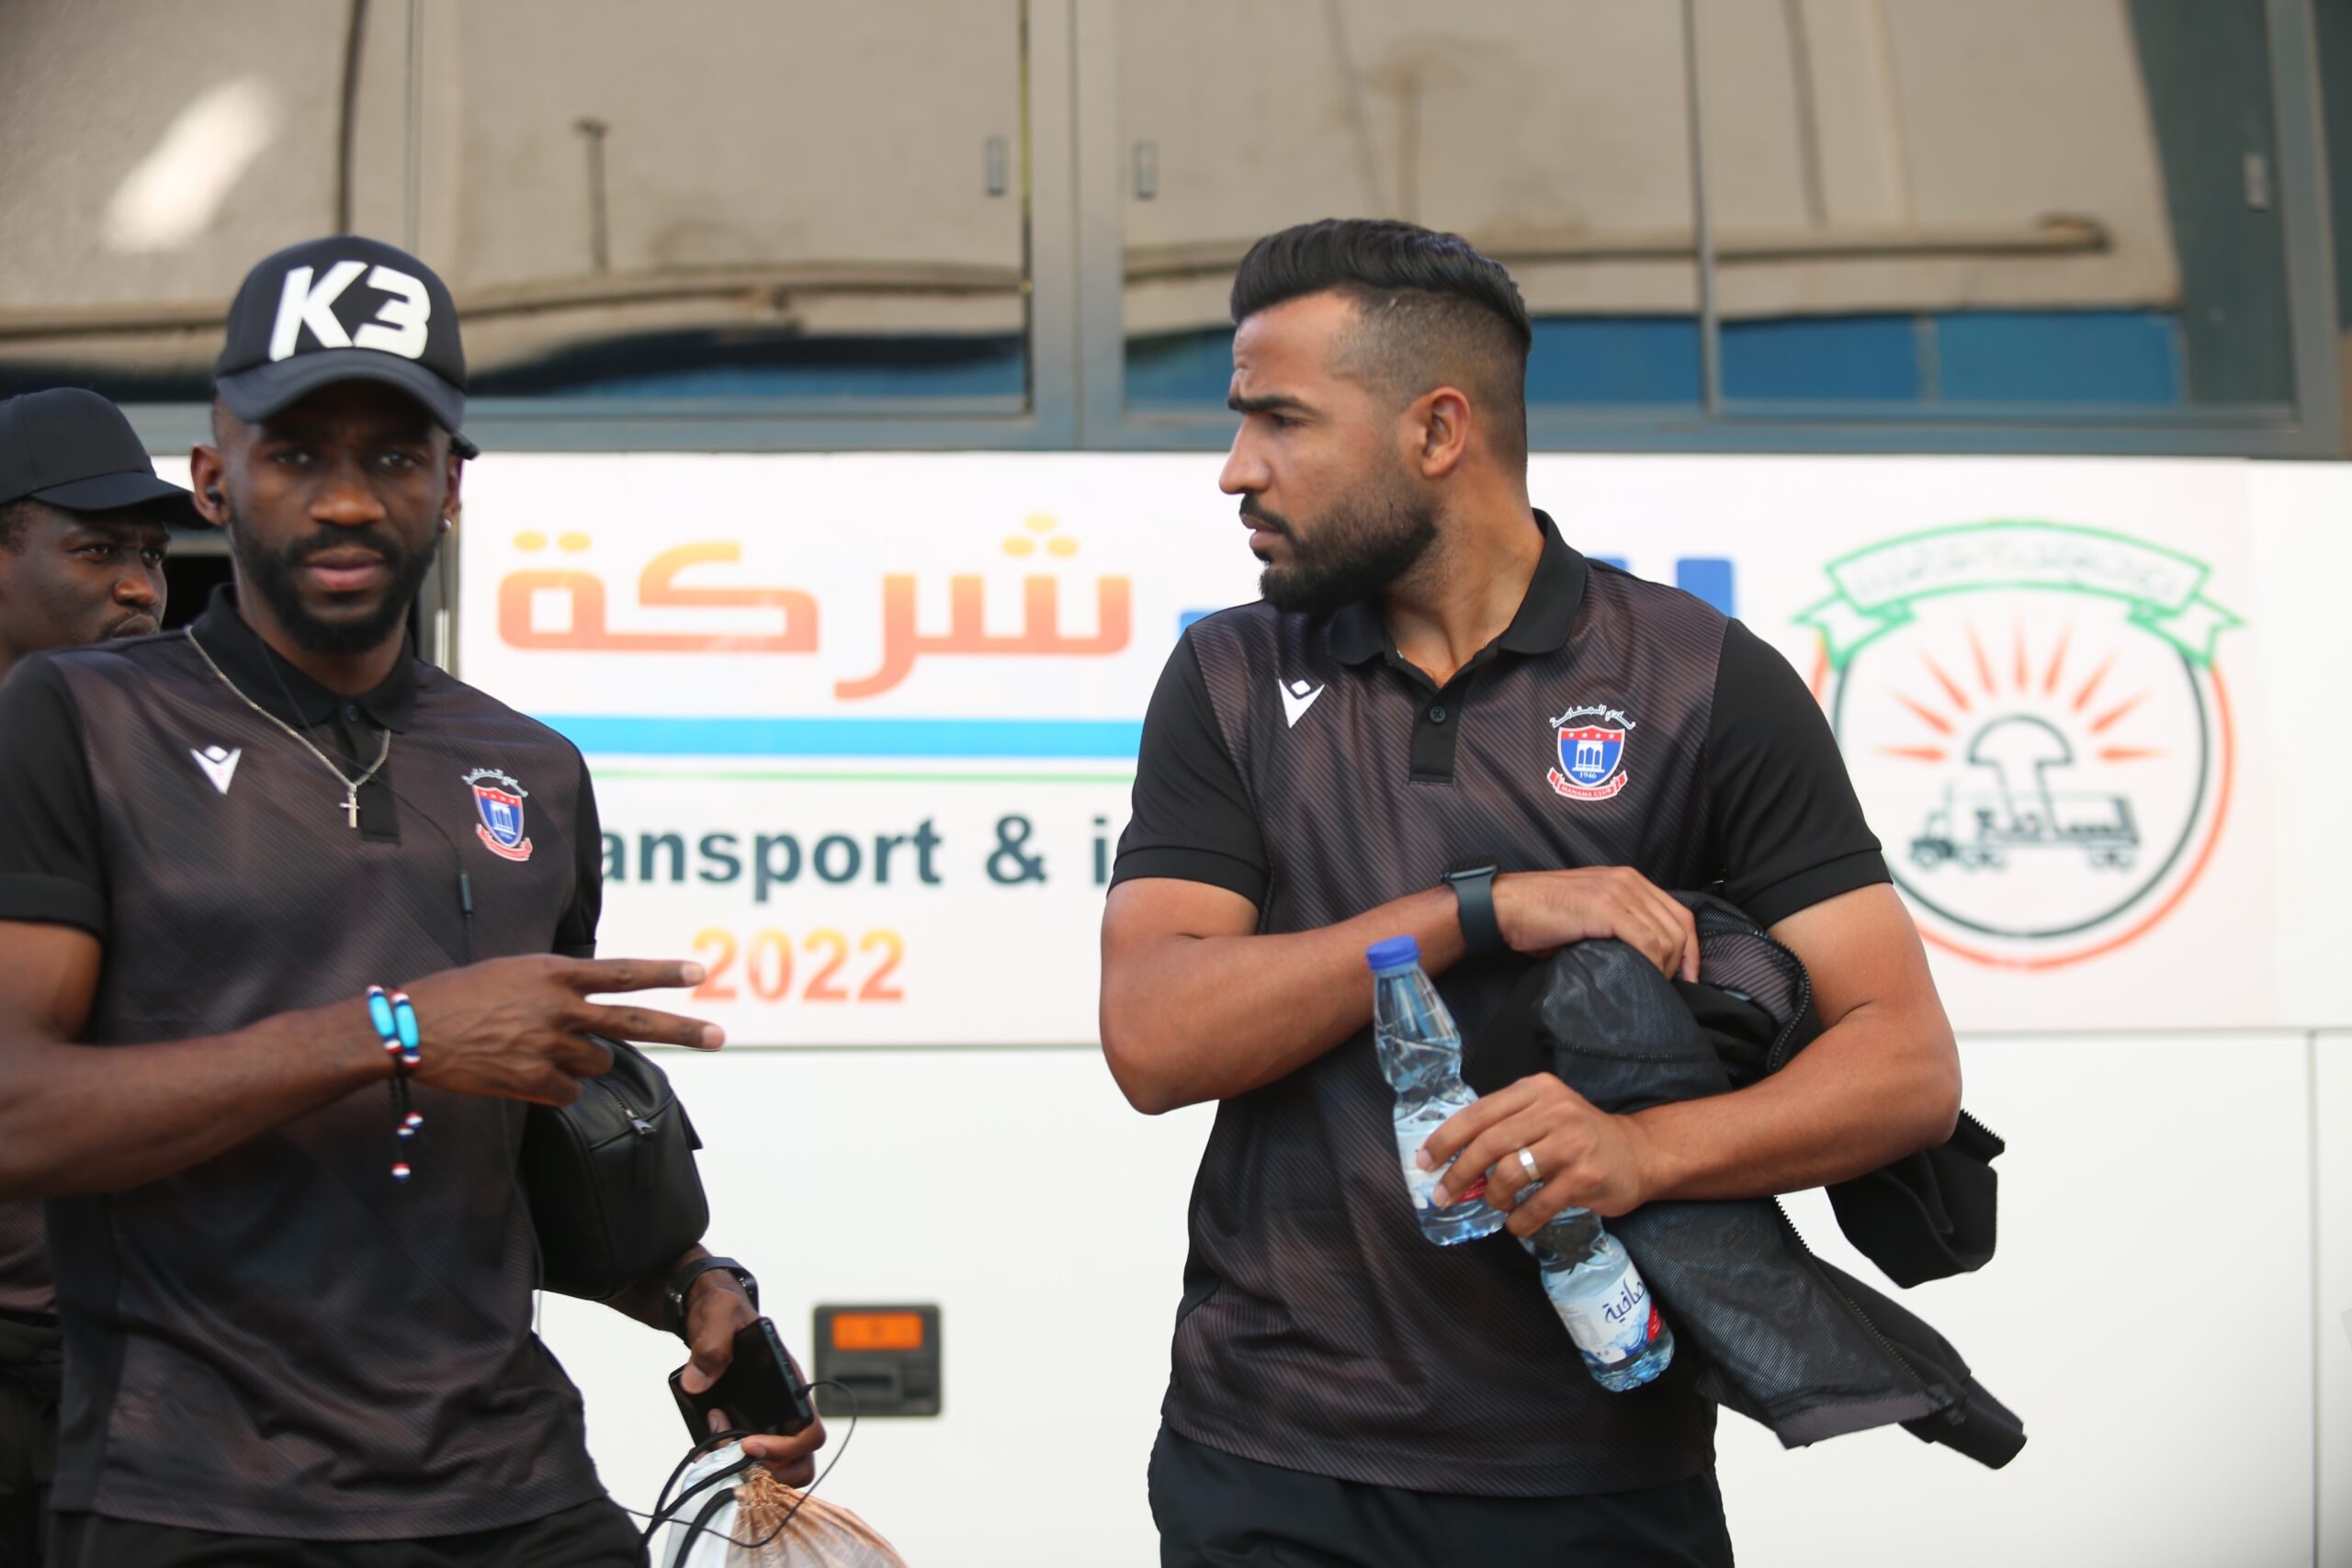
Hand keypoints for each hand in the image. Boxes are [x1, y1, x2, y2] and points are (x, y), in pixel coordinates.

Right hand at [398, 955, 721, 1105]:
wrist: (413, 1027)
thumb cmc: (460, 996)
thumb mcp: (514, 972)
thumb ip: (558, 985)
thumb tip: (590, 1003)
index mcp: (555, 973)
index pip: (622, 972)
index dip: (664, 972)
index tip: (700, 971)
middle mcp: (560, 1007)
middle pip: (635, 1022)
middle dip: (682, 1029)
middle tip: (720, 1037)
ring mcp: (549, 1045)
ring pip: (596, 1064)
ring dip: (580, 1063)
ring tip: (537, 1050)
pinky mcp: (533, 1080)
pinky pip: (568, 1093)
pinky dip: (554, 1089)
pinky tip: (523, 1074)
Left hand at [676, 1279, 827, 1485]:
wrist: (710, 1314)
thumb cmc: (723, 1312)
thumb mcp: (718, 1314)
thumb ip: (712, 1344)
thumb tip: (696, 1383)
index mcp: (790, 1383)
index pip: (810, 1430)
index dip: (785, 1448)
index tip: (747, 1444)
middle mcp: (786, 1408)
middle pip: (802, 1460)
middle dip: (768, 1469)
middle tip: (733, 1458)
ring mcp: (768, 1421)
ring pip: (781, 1469)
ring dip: (752, 1473)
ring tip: (718, 1452)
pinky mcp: (747, 1427)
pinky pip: (752, 1462)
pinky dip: (732, 1468)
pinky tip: (706, 1451)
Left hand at [1419, 1073, 1656, 1233]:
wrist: (1640, 1153)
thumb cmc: (1580, 1136)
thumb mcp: (1543, 1114)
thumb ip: (1505, 1127)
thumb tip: (1452, 1159)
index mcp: (1535, 1090)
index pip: (1478, 1113)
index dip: (1446, 1139)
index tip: (1425, 1162)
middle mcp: (1553, 1110)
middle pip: (1489, 1144)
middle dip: (1458, 1174)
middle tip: (1443, 1196)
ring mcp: (1572, 1143)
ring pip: (1509, 1174)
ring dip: (1494, 1198)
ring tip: (1497, 1206)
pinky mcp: (1586, 1177)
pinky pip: (1537, 1205)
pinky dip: (1520, 1221)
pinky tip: (1517, 1224)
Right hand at [1491, 867, 1698, 981]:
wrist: (1505, 907)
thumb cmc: (1539, 916)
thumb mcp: (1588, 913)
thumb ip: (1618, 924)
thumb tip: (1642, 957)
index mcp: (1627, 879)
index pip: (1679, 913)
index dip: (1691, 949)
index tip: (1689, 977)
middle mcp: (1628, 880)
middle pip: (1679, 926)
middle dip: (1683, 963)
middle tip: (1672, 989)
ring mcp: (1618, 892)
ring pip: (1666, 936)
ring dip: (1666, 968)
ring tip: (1651, 985)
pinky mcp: (1605, 908)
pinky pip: (1647, 941)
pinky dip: (1651, 964)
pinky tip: (1642, 977)